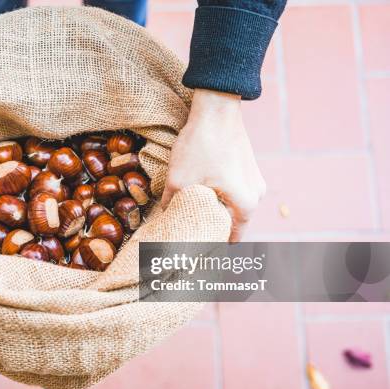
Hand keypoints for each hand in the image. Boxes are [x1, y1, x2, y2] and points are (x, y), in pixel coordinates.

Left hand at [160, 88, 265, 241]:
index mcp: (246, 206)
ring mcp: (254, 181)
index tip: (194, 250)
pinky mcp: (247, 167)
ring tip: (190, 214)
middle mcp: (257, 196)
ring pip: (230, 205)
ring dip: (212, 210)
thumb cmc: (201, 146)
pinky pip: (232, 190)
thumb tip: (163, 222)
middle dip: (209, 229)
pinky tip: (199, 193)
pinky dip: (217, 195)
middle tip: (188, 234)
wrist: (216, 107)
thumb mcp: (179, 182)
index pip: (229, 239)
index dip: (210, 246)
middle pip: (230, 223)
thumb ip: (172, 207)